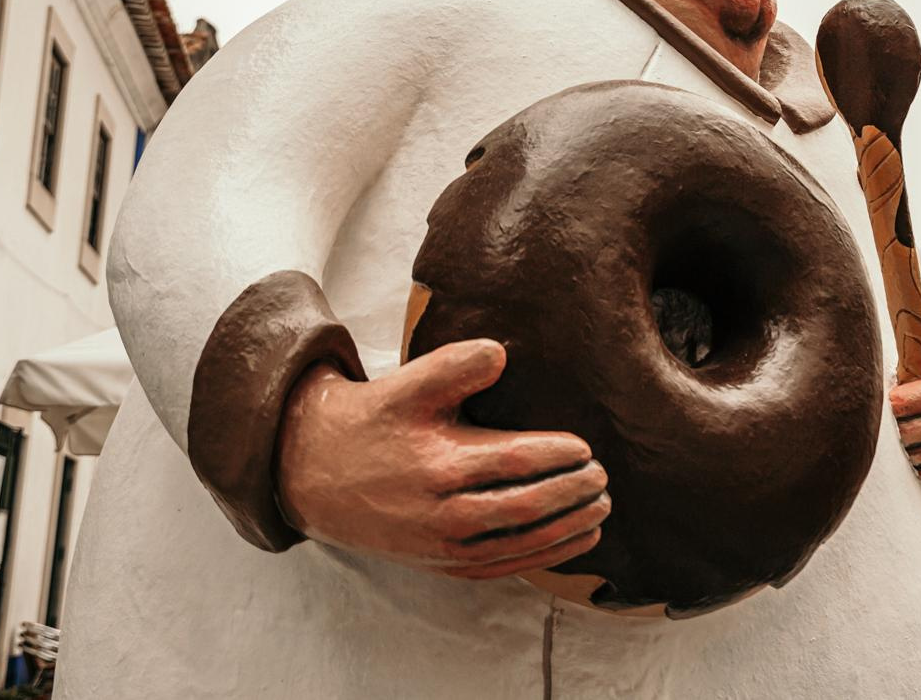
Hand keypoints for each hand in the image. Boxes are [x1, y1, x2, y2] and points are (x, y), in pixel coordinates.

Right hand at [275, 339, 608, 578]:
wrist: (316, 472)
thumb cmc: (373, 421)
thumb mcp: (408, 384)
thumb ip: (455, 364)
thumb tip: (501, 352)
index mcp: (439, 466)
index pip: (514, 463)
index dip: (557, 456)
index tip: (586, 447)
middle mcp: (444, 514)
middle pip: (526, 508)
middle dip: (572, 494)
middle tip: (604, 477)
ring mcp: (443, 546)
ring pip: (521, 545)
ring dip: (568, 530)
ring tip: (601, 508)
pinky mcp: (443, 564)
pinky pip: (504, 567)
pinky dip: (545, 557)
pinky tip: (576, 540)